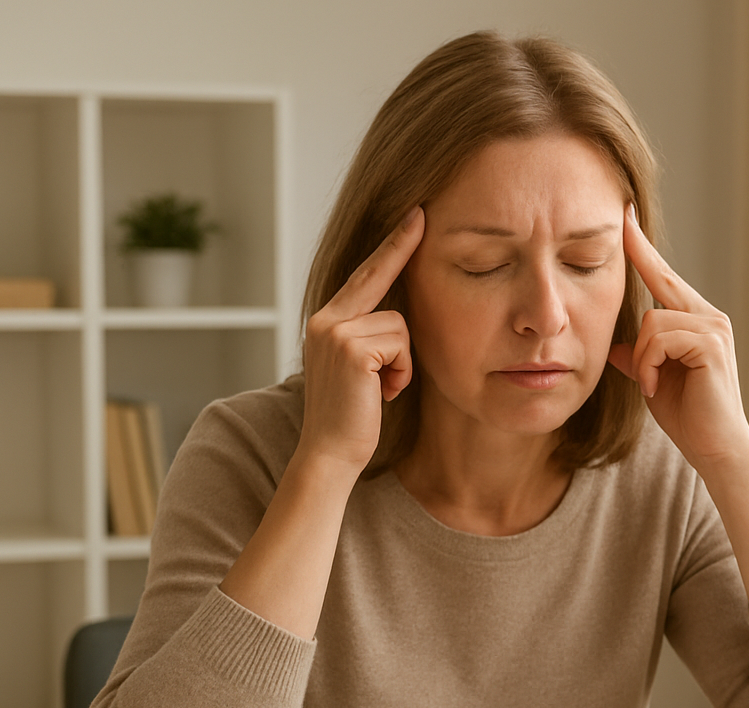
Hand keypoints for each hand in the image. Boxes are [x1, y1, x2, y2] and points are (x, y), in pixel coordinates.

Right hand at [298, 207, 423, 470]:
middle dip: (401, 246)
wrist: (330, 453)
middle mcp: (326, 319)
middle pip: (376, 275)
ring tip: (383, 387)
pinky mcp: (352, 348)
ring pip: (400, 322)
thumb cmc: (352, 417)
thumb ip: (370, 336)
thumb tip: (401, 313)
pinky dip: (402, 371)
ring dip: (403, 360)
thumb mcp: (360, 369)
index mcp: (327, 322)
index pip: (364, 276)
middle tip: (422, 212)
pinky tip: (383, 393)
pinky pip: (400, 343)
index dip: (390, 247)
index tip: (412, 217)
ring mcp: (335, 330)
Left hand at [608, 206, 748, 471]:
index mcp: (696, 321)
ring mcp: (713, 328)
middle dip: (637, 260)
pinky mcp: (711, 344)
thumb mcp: (652, 382)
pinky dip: (648, 366)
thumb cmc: (689, 419)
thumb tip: (618, 347)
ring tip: (649, 384)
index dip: (643, 248)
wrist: (715, 450)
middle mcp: (709, 317)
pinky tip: (652, 387)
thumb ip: (638, 359)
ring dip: (641, 358)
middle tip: (622, 226)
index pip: (664, 276)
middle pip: (658, 283)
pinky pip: (659, 339)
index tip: (625, 216)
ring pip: (652, 320)